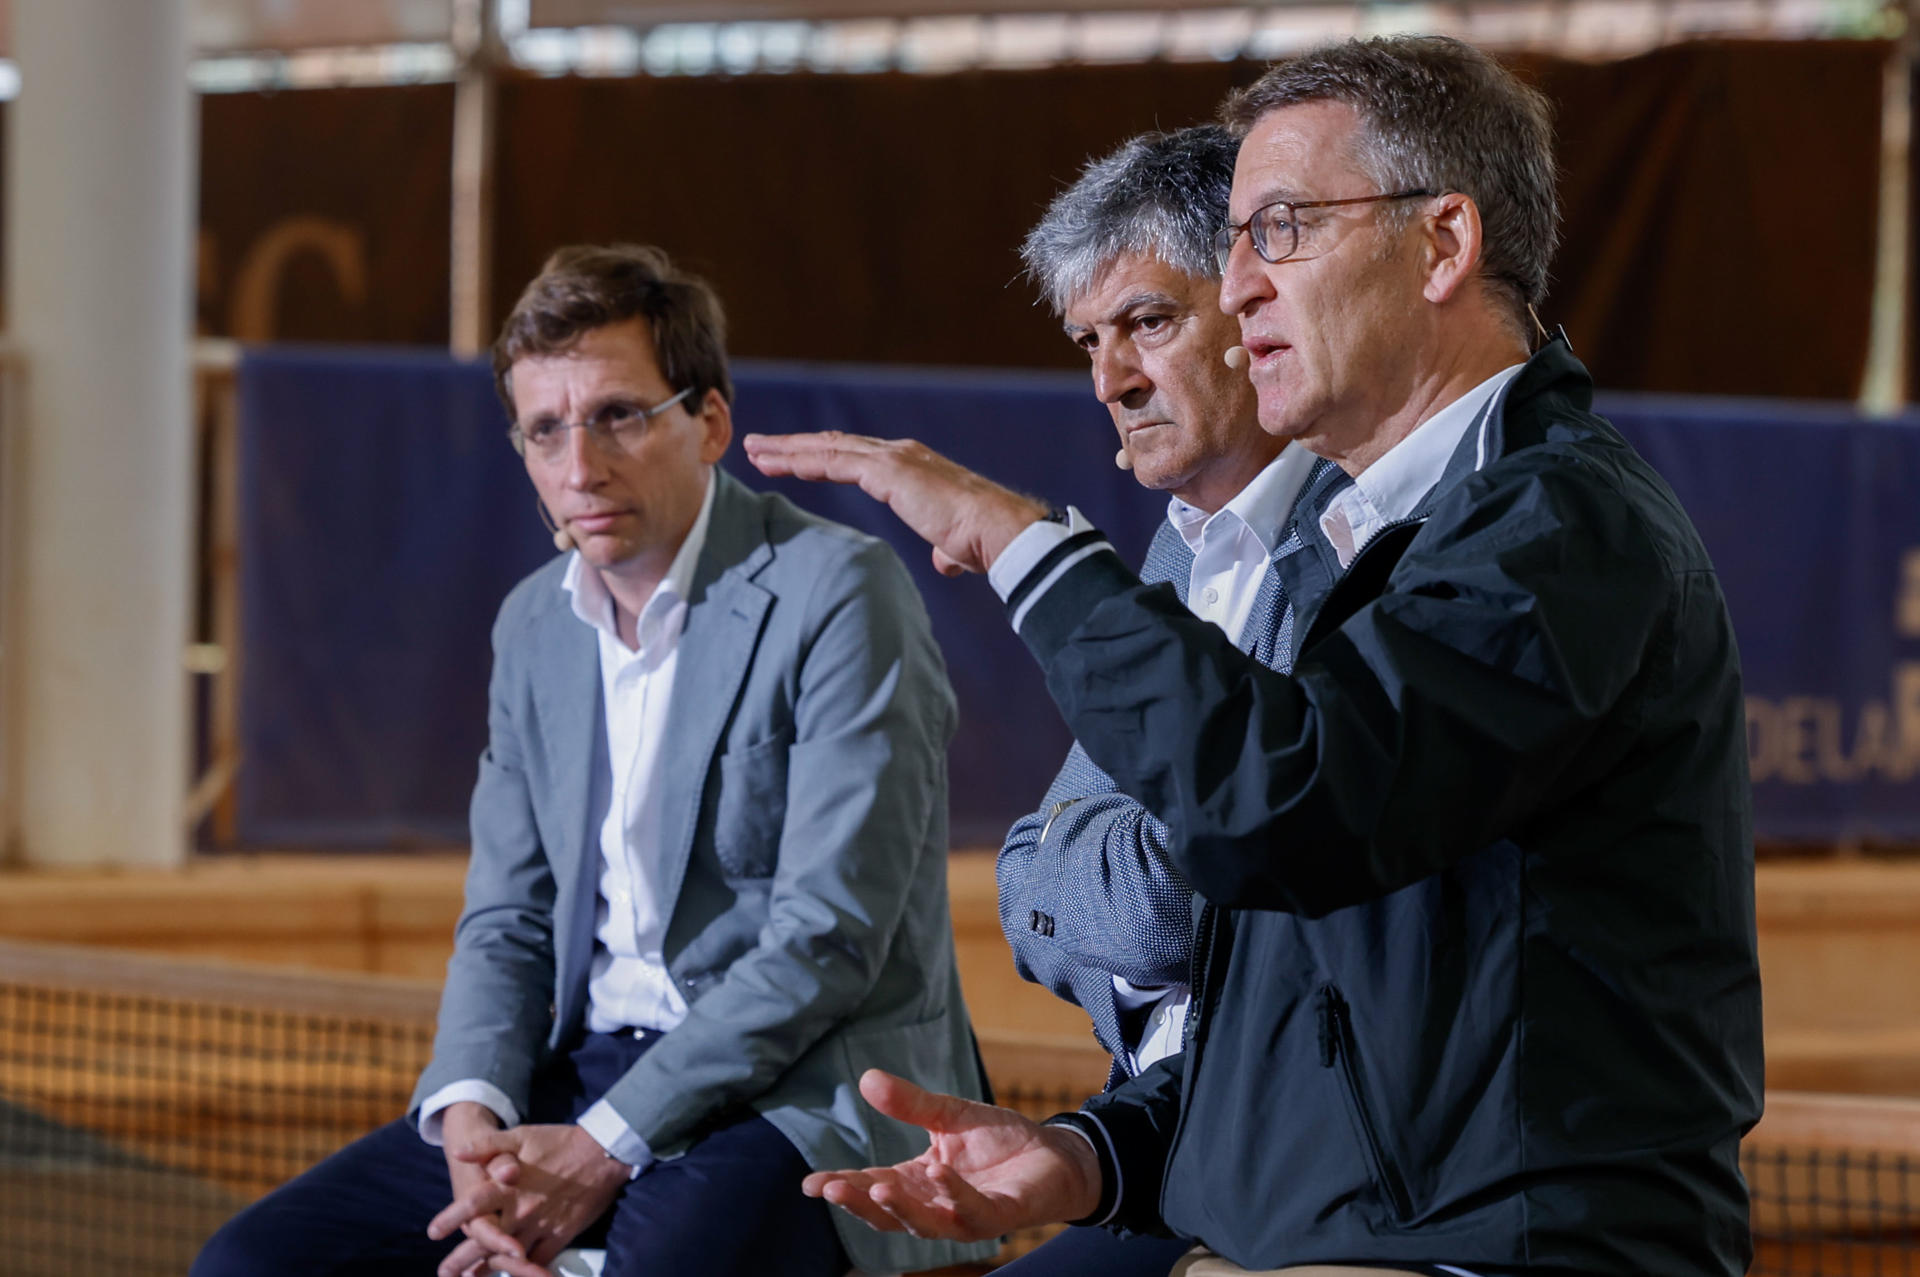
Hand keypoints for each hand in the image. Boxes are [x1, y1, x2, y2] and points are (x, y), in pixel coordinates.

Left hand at [431, 1123, 630, 1276]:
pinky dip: (524, 1269)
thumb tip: (456, 1152)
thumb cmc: (559, 1141)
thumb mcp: (522, 1135)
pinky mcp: (560, 1235)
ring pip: (509, 1256)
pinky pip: (538, 1261)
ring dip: (489, 1270)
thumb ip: (487, 1145)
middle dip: (462, 1260)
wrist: (603, 1152)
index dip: (451, 1218)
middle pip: (485, 1241)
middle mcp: (521, 1210)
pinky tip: (516, 1273)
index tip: (432, 1232)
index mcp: (508, 1185)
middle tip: (444, 1273)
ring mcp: (541, 1225)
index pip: (473, 1205)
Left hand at [742, 432, 1047, 576]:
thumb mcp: (954, 543)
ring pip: (826, 448)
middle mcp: (898, 454)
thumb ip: (944, 548)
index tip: (791, 461)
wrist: (996, 531)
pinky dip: (801, 460)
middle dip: (794, 446)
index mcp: (911, 468)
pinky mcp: (888, 471)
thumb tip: (946, 561)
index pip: (855, 458)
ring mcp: (892, 459)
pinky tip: (776, 463)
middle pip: (833, 445)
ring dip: (787, 449)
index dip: (821, 457)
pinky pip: (833, 462)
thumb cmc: (980, 540)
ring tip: (754, 450)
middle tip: (759, 446)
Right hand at [802, 1068, 1101, 1241]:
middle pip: (887, 1213)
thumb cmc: (1000, 1140)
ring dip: (898, 1207)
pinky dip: (951, 1194)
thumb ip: (910, 1103)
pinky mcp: (998, 1216)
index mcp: (917, 1183)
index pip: (871, 1186)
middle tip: (829, 1188)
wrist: (1055, 1153)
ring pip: (923, 1223)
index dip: (842, 1186)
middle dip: (858, 1203)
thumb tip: (866, 1078)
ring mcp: (964, 1216)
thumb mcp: (949, 1114)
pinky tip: (937, 1173)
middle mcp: (935, 1206)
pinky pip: (970, 1211)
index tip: (809, 1185)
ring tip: (873, 1185)